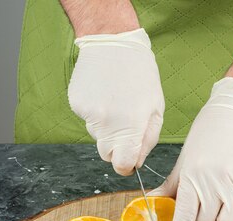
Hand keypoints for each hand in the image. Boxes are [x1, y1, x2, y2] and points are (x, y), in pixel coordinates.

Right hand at [68, 29, 164, 175]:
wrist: (112, 42)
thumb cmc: (140, 75)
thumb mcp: (156, 109)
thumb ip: (147, 140)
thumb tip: (136, 162)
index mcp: (130, 127)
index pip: (121, 165)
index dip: (126, 165)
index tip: (129, 159)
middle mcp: (107, 124)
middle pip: (107, 154)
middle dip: (117, 146)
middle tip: (125, 123)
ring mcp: (88, 114)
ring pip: (96, 136)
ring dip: (106, 126)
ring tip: (115, 101)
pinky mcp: (76, 104)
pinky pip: (87, 119)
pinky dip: (95, 112)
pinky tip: (103, 93)